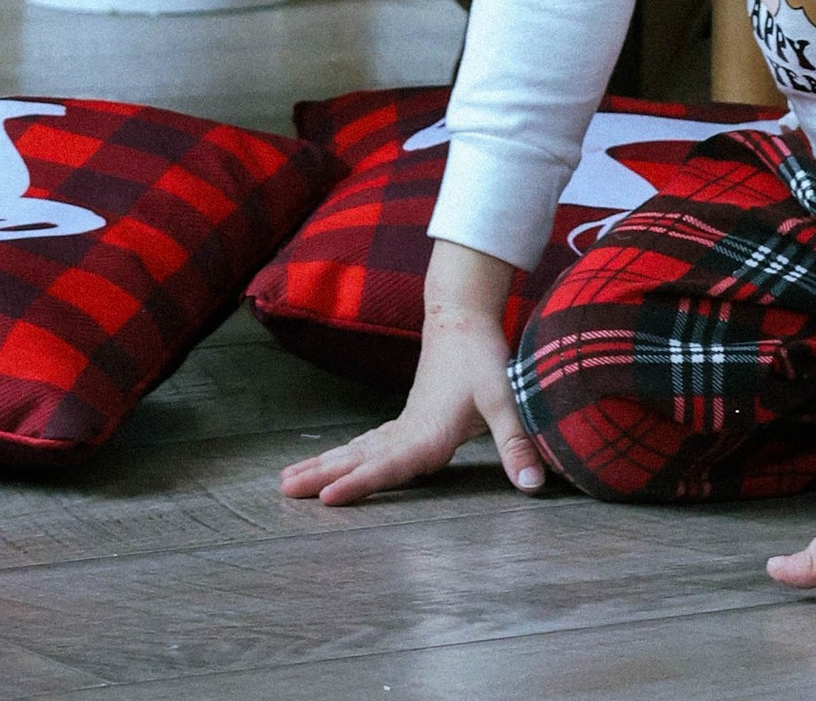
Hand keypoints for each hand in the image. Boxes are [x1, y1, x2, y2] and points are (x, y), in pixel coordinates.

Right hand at [279, 243, 542, 506]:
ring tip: (285, 482)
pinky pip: (365, 444)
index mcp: (426, 433)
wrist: (461, 316)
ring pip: (355, 450)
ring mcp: (403, 425)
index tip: (325, 499)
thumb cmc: (482, 357)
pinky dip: (342, 456)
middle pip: (357, 458)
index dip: (358, 484)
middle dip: (320, 476)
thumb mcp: (505, 399)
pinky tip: (329, 465)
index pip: (387, 465)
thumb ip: (516, 442)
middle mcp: (408, 432)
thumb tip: (534, 483)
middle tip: (282, 491)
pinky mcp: (405, 421)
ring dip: (322, 465)